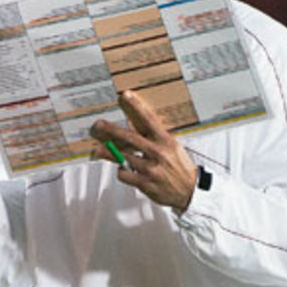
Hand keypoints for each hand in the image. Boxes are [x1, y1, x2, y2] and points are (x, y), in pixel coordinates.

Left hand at [90, 90, 198, 211]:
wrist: (190, 190)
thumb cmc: (179, 166)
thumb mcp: (171, 147)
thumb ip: (152, 135)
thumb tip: (132, 122)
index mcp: (165, 141)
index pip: (149, 120)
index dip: (137, 107)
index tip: (126, 96)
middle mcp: (157, 153)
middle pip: (129, 137)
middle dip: (111, 130)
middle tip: (98, 125)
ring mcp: (150, 168)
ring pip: (121, 157)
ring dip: (107, 153)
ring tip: (96, 151)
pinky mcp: (145, 183)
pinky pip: (124, 174)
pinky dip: (121, 172)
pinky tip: (125, 170)